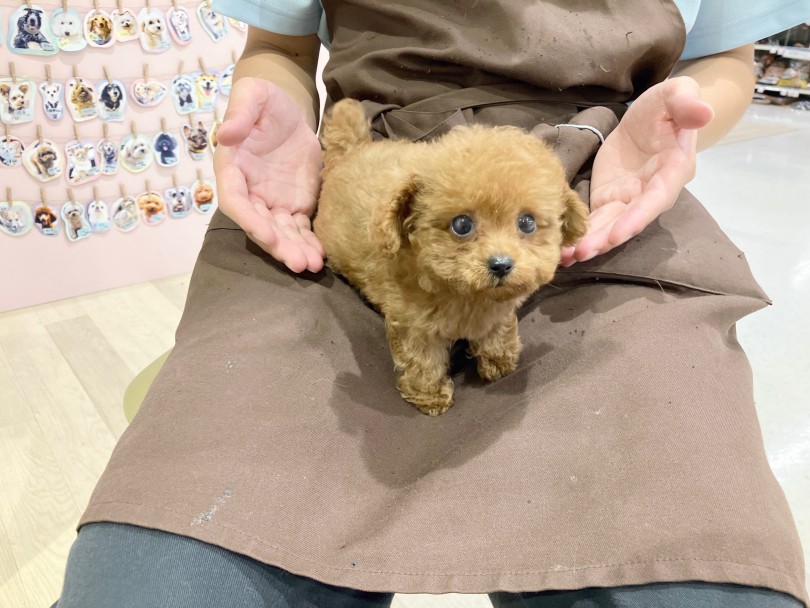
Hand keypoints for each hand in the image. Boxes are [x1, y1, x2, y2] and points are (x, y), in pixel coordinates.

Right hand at [214, 76, 323, 272]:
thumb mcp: (253, 94)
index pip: (236, 202)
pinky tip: (322, 256)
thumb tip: (226, 134)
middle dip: (279, 246)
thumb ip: (240, 111)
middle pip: (261, 225)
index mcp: (233, 170)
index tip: (268, 236)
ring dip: (295, 250)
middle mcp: (250, 192)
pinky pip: (301, 228)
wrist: (289, 109)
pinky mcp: (295, 204)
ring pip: (282, 232)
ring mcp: (273, 202)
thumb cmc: (265, 100)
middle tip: (299, 263)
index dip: (250, 221)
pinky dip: (310, 243)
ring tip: (313, 266)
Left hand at [560, 76, 713, 266]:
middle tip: (582, 252)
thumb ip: (686, 101)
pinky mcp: (610, 201)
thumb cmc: (665, 107)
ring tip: (566, 258)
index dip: (639, 217)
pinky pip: (596, 222)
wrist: (647, 119)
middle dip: (607, 238)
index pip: (657, 198)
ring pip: (611, 226)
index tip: (619, 234)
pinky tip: (561, 251)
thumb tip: (704, 112)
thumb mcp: (675, 94)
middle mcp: (653, 193)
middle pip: (631, 221)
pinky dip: (581, 236)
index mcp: (673, 170)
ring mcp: (630, 200)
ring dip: (591, 244)